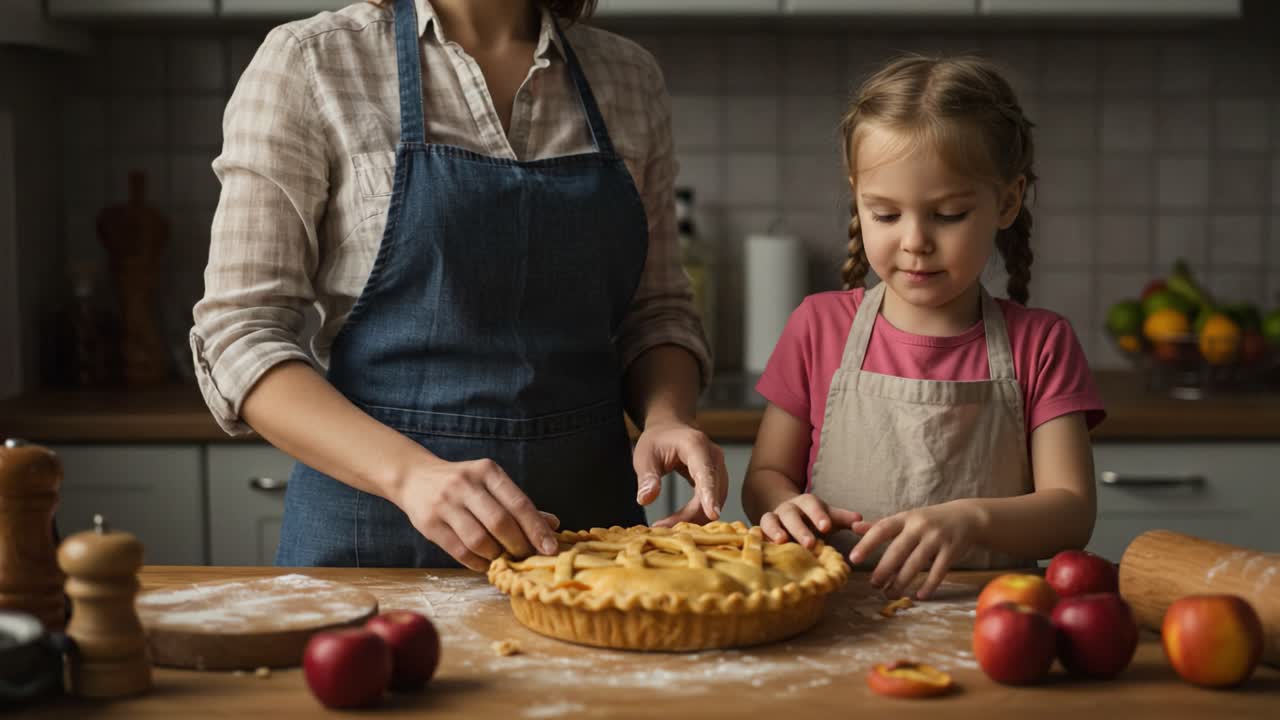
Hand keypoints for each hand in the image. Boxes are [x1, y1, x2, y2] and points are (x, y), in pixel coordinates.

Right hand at [395, 457, 560, 571]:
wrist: (415, 477)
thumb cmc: (463, 484)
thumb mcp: (490, 484)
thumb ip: (519, 504)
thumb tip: (554, 525)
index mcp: (487, 471)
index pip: (518, 503)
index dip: (537, 529)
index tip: (551, 549)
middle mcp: (466, 484)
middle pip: (500, 523)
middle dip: (518, 545)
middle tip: (527, 557)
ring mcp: (445, 503)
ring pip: (479, 540)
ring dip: (497, 556)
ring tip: (505, 559)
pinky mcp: (429, 523)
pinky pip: (459, 551)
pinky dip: (478, 563)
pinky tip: (487, 564)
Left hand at [632, 418, 727, 527]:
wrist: (670, 428)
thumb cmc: (657, 440)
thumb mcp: (644, 456)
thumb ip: (647, 477)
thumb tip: (645, 499)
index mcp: (696, 445)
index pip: (706, 473)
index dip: (709, 495)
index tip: (712, 514)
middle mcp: (713, 455)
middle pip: (712, 491)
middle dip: (692, 514)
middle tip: (664, 527)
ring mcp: (718, 467)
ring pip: (715, 499)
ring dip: (695, 517)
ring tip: (667, 525)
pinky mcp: (718, 478)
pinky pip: (713, 499)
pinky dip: (699, 513)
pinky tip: (680, 521)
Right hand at [759, 494, 860, 549]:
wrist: (785, 511)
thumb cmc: (813, 518)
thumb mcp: (828, 516)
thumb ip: (842, 519)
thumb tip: (860, 521)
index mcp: (805, 503)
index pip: (811, 504)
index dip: (818, 514)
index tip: (826, 527)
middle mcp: (787, 508)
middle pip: (791, 514)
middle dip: (800, 528)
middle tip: (810, 543)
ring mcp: (772, 517)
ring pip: (770, 520)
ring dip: (775, 530)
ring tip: (781, 542)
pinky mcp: (761, 530)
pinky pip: (756, 531)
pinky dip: (757, 537)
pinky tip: (760, 547)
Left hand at [849, 501, 981, 600]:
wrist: (967, 517)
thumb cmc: (929, 520)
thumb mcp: (906, 519)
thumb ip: (881, 525)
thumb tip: (853, 527)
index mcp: (905, 518)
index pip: (882, 529)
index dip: (867, 544)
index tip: (853, 559)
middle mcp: (920, 526)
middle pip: (897, 550)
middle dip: (883, 570)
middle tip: (873, 585)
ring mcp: (937, 538)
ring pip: (916, 564)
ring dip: (901, 582)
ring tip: (891, 594)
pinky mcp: (952, 551)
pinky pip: (938, 571)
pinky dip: (928, 585)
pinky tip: (919, 596)